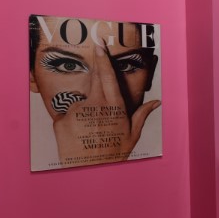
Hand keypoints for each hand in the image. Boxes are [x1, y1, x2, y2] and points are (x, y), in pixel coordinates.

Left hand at [52, 45, 160, 165]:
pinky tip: (77, 134)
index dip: (103, 59)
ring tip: (87, 129)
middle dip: (93, 73)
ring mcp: (76, 111)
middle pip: (93, 79)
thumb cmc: (113, 153)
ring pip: (80, 102)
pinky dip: (71, 121)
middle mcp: (95, 105)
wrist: (89, 173)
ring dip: (83, 110)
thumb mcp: (132, 135)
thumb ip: (142, 114)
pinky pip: (67, 115)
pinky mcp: (61, 120)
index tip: (99, 45)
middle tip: (95, 80)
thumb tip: (156, 102)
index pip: (107, 76)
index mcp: (114, 106)